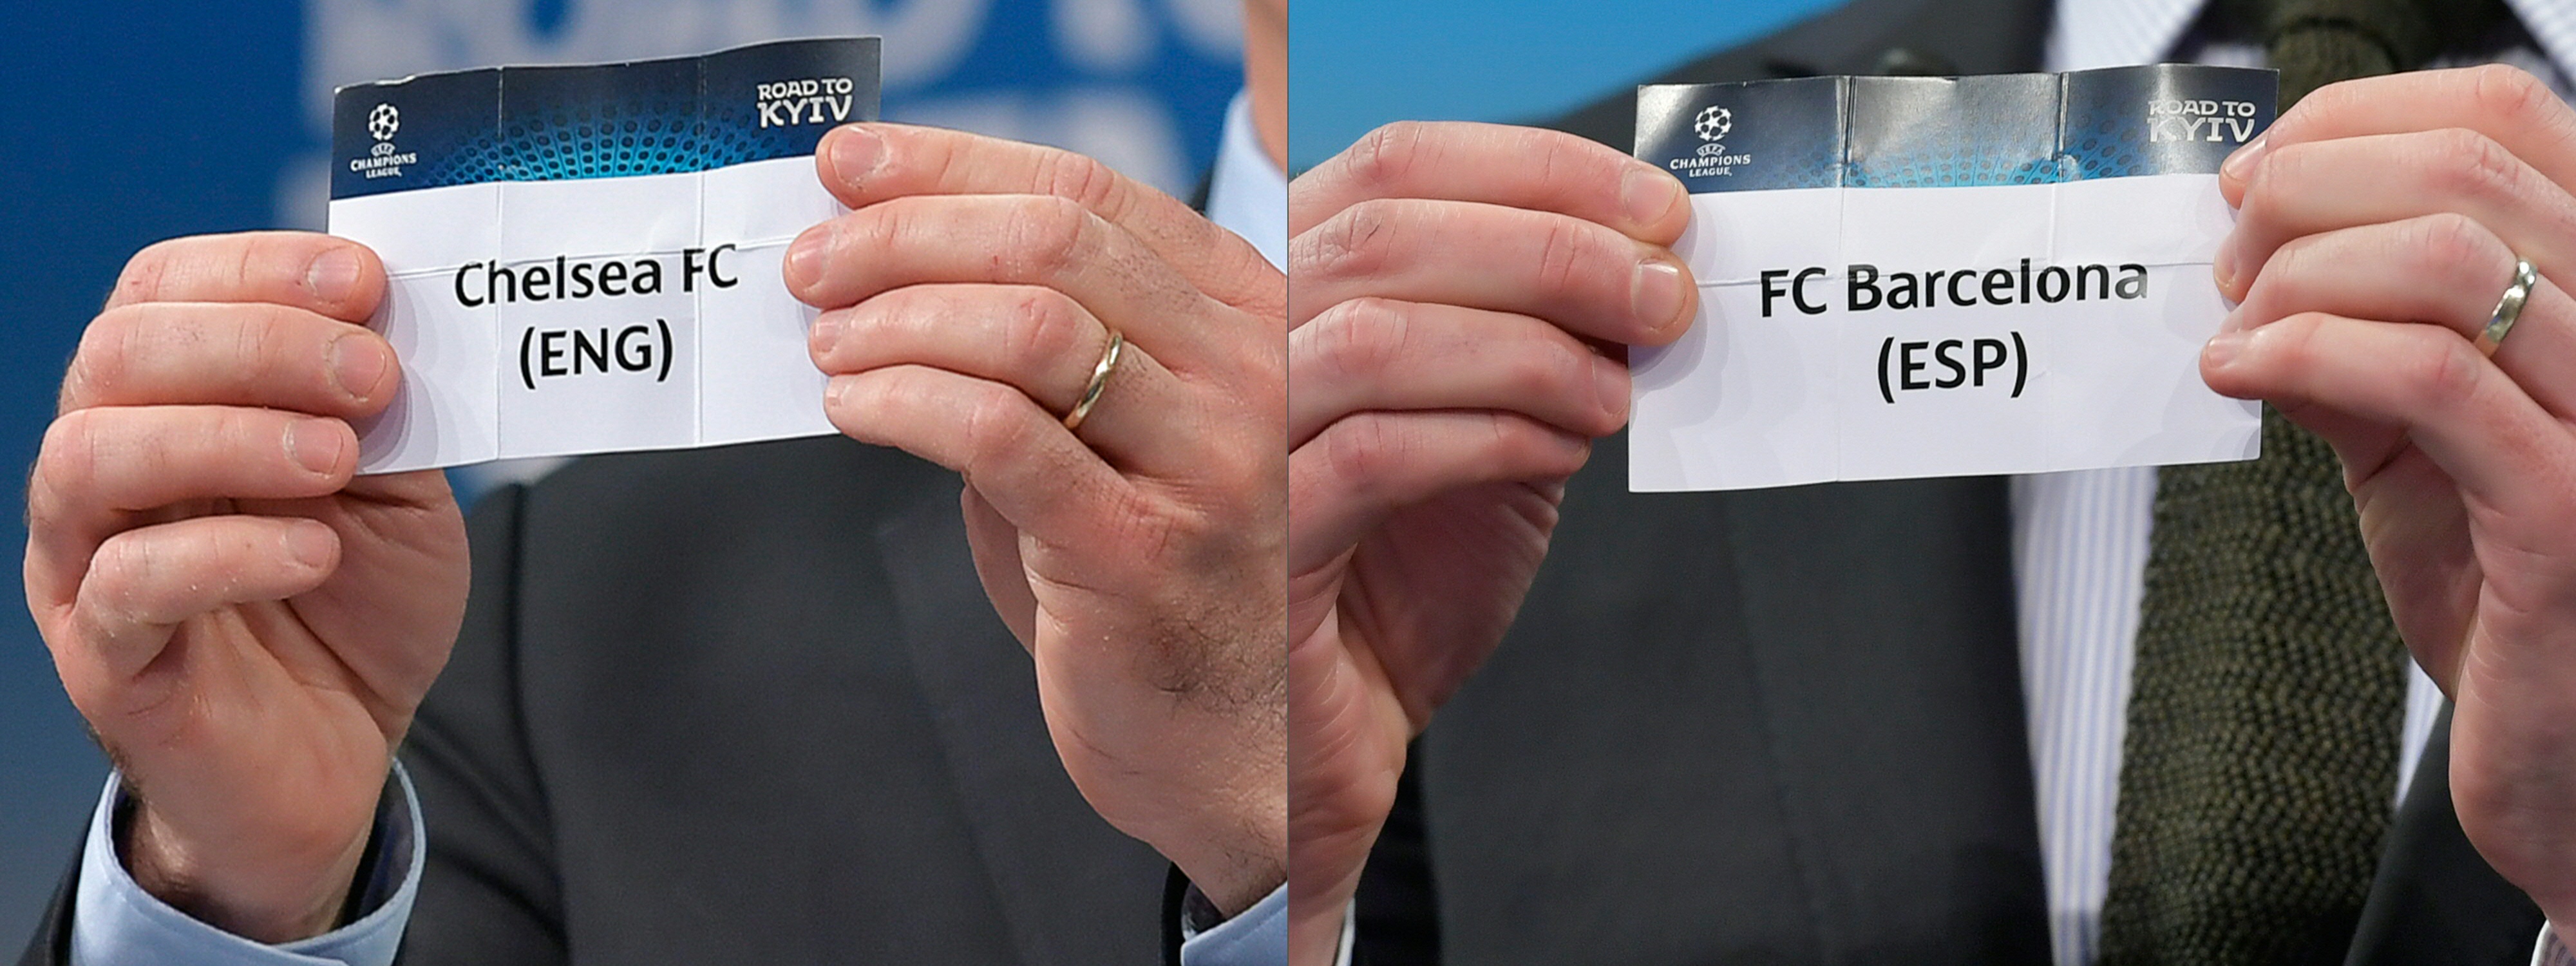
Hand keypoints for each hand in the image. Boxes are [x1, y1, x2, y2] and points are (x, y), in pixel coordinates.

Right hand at [25, 232, 469, 940]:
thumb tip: (391, 316)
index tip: (365, 280)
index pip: (160, 292)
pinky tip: (313, 552)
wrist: (342, 749)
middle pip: (118, 354)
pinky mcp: (106, 659)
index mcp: (171, 402)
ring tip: (336, 457)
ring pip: (91, 456)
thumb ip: (387, 408)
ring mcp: (88, 562)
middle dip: (255, 343)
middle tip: (370, 376)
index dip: (255, 268)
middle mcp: (107, 467)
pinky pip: (127, 585)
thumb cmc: (356, 604)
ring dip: (226, 435)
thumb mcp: (400, 487)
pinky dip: (227, 554)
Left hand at [784, 124, 1286, 913]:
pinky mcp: (1145, 553)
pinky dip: (904, 401)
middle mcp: (1256, 374)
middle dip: (906, 232)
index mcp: (1254, 320)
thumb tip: (885, 266)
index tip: (852, 166)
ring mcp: (1214, 462)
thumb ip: (1042, 353)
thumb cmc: (1164, 599)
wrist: (1248, 764)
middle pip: (1058, 240)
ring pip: (1028, 324)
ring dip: (896, 317)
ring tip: (831, 346)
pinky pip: (999, 435)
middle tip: (815, 261)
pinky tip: (857, 410)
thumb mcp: (1119, 441)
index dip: (955, 164)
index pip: (1094, 192)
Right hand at [1284, 121, 1693, 961]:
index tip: (1658, 209)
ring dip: (1529, 343)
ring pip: (1372, 332)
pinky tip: (1565, 447)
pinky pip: (1374, 455)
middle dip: (1554, 246)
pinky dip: (1490, 433)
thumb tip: (1649, 274)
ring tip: (1622, 386)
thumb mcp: (1485, 440)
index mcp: (1292, 287)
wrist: (1311, 743)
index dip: (1538, 168)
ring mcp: (1232, 439)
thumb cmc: (1393, 589)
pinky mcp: (1254, 541)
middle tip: (1666, 295)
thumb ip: (1534, 349)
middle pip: (1383, 229)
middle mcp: (1241, 343)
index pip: (1394, 165)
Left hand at [2204, 64, 2575, 930]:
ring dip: (2300, 268)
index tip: (2259, 175)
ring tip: (2233, 323)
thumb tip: (2257, 271)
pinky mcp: (2574, 509)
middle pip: (2474, 163)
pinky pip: (2433, 378)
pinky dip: (2308, 353)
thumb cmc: (2511, 608)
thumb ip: (2356, 352)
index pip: (2512, 113)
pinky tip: (2243, 374)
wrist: (2573, 772)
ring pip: (2454, 253)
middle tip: (2226, 255)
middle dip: (2309, 187)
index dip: (2362, 118)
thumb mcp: (2417, 450)